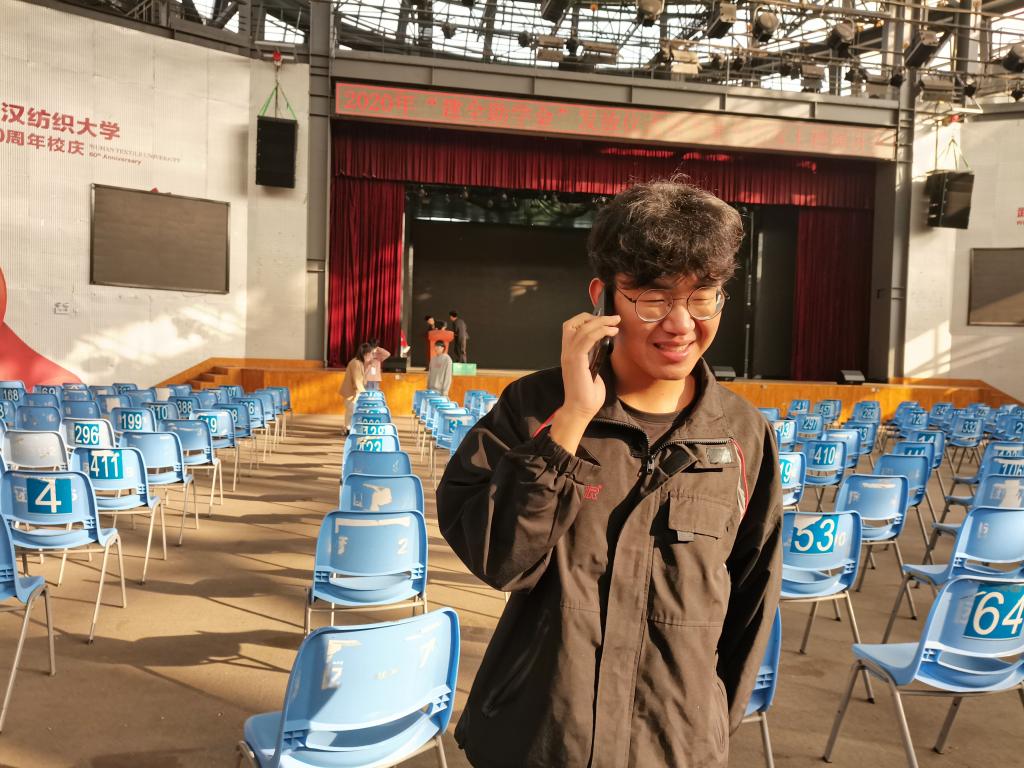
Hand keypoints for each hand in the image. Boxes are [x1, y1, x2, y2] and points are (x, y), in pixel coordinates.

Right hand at [548, 312, 619, 452]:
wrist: (580, 410)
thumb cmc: (587, 396)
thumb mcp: (592, 372)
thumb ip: (594, 359)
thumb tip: (602, 349)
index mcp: (569, 355)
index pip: (571, 329)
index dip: (585, 320)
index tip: (603, 321)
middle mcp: (567, 353)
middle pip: (572, 323)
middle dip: (592, 317)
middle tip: (611, 317)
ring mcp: (569, 356)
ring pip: (581, 328)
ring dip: (600, 321)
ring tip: (615, 321)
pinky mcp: (576, 360)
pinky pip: (586, 338)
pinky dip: (600, 331)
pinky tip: (611, 331)